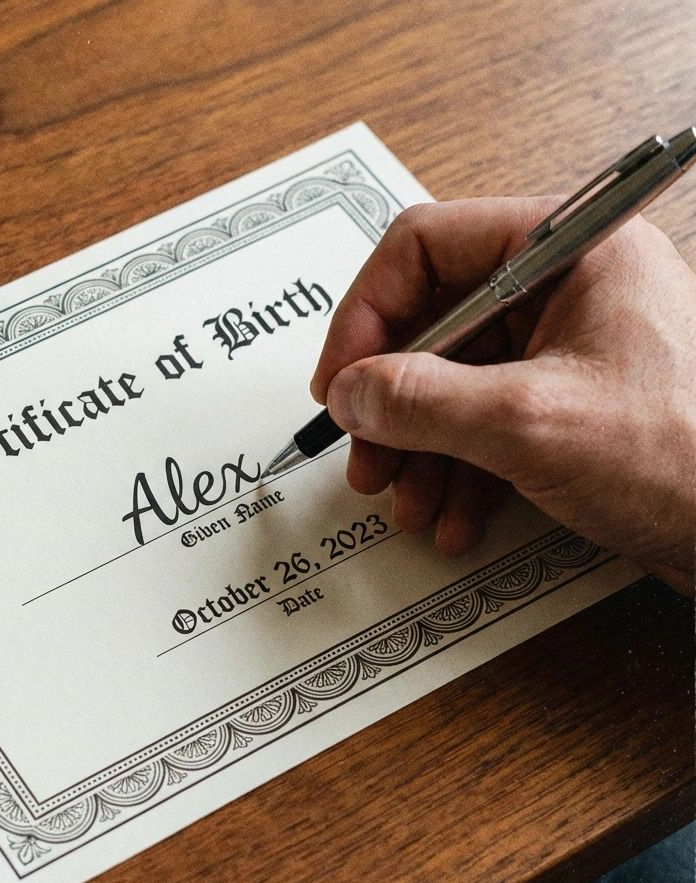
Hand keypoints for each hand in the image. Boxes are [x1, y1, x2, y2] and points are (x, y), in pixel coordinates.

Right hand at [310, 198, 695, 594]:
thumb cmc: (689, 457)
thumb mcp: (529, 424)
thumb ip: (421, 401)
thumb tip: (351, 391)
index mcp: (568, 250)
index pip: (425, 247)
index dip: (366, 316)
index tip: (339, 383)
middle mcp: (565, 288)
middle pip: (433, 324)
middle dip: (391, 403)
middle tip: (366, 455)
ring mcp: (567, 348)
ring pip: (454, 383)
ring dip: (419, 449)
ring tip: (408, 503)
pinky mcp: (570, 403)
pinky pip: (488, 423)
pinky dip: (460, 472)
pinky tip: (454, 518)